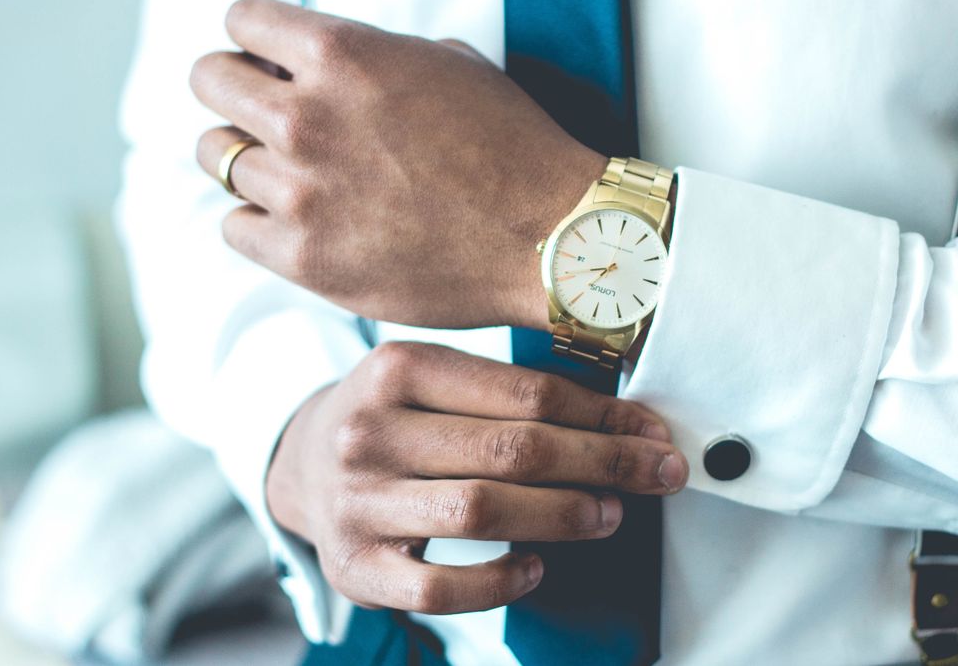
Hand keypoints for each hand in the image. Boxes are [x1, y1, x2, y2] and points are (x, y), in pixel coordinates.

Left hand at [191, 0, 605, 331]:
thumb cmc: (512, 148)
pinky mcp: (303, 256)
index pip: (242, 20)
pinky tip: (298, 221)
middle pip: (208, 80)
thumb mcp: (448, 63)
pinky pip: (234, 226)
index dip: (256, 39)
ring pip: (216, 157)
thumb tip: (324, 62)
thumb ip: (372, 55)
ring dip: (247, 159)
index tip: (269, 61)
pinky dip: (258, 221)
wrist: (548, 237)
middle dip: (233, 90)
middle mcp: (307, 117)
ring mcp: (300, 191)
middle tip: (262, 113)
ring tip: (290, 173)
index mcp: (343, 54)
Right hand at [265, 341, 687, 613]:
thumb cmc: (394, 418)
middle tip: (655, 474)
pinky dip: (499, 581)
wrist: (301, 462)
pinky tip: (536, 566)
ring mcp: (357, 502)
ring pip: (482, 510)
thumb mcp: (433, 380)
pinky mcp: (355, 567)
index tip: (652, 434)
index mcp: (398, 368)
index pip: (525, 392)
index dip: (603, 418)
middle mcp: (369, 430)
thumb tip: (625, 424)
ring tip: (609, 514)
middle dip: (602, 464)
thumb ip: (511, 393)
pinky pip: (440, 588)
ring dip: (563, 515)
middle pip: (513, 449)